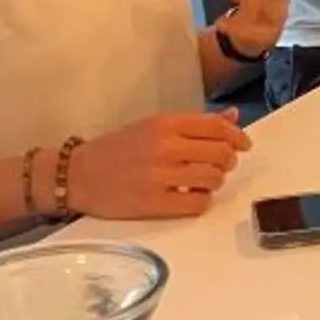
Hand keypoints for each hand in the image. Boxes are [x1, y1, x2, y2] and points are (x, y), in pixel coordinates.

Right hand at [66, 111, 250, 217]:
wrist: (76, 174)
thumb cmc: (116, 149)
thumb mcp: (153, 126)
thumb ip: (193, 124)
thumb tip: (232, 116)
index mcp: (165, 123)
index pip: (216, 126)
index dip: (237, 136)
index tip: (244, 145)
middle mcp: (165, 146)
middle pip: (221, 153)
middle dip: (228, 161)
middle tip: (221, 166)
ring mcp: (159, 175)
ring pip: (213, 178)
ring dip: (215, 181)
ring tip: (203, 181)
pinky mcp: (153, 203)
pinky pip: (198, 203)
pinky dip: (201, 200)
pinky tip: (190, 196)